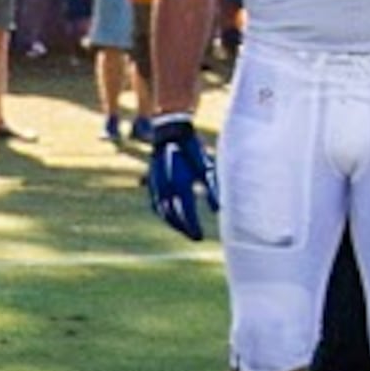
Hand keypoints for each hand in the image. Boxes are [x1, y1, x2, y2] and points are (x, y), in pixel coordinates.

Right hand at [142, 114, 216, 240]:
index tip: (199, 237)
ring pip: (162, 211)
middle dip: (184, 228)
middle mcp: (165, 188)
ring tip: (183, 230)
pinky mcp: (151, 182)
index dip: (192, 226)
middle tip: (195, 237)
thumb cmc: (192, 150)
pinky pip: (155, 203)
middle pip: (173, 216)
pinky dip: (162, 213)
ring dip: (173, 223)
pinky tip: (169, 217)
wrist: (170, 132)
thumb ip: (211, 188)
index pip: (186, 213)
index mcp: (180, 185)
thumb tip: (218, 209)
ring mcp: (155, 186)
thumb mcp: (206, 168)